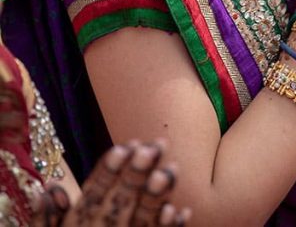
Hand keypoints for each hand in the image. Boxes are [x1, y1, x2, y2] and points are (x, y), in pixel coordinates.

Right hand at [32, 141, 188, 226]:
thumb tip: (48, 188)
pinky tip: (179, 210)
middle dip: (137, 174)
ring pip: (140, 221)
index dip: (108, 171)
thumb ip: (46, 220)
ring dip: (157, 196)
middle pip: (119, 203)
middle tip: (155, 146)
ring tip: (172, 169)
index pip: (91, 196)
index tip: (125, 145)